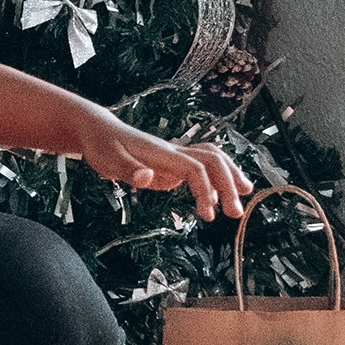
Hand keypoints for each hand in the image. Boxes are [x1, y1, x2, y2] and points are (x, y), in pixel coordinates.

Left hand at [73, 111, 251, 219]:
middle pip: (212, 161)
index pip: (195, 168)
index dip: (205, 190)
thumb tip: (148, 178)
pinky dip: (216, 177)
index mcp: (162, 153)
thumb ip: (128, 169)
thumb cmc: (101, 145)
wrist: (99, 130)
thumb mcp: (108, 159)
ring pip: (211, 159)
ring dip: (229, 175)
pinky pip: (201, 167)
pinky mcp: (171, 164)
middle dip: (228, 184)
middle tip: (235, 213)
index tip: (209, 215)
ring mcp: (174, 157)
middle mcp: (173, 152)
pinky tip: (220, 194)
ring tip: (246, 194)